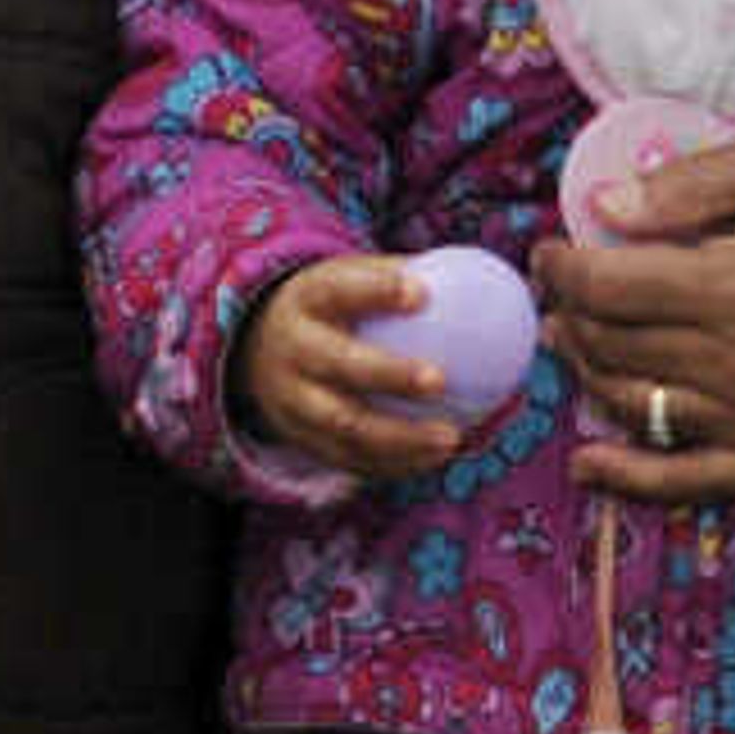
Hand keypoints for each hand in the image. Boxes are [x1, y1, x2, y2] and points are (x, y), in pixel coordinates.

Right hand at [230, 257, 476, 484]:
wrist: (257, 349)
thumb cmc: (329, 307)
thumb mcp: (347, 279)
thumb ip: (397, 275)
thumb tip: (477, 271)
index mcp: (307, 301)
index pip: (338, 290)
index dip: (376, 290)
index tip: (423, 292)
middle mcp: (293, 351)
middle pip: (338, 365)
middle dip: (389, 374)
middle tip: (441, 380)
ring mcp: (292, 400)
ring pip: (345, 424)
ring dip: (401, 436)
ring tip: (452, 437)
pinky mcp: (299, 439)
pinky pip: (349, 457)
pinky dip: (394, 462)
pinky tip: (435, 458)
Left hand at [536, 135, 734, 499]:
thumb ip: (694, 184)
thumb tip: (602, 206)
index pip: (606, 286)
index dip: (560, 268)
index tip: (550, 250)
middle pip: (610, 347)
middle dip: (568, 316)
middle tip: (561, 290)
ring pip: (636, 406)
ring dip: (587, 374)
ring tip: (574, 341)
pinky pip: (690, 480)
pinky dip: (630, 479)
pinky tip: (588, 464)